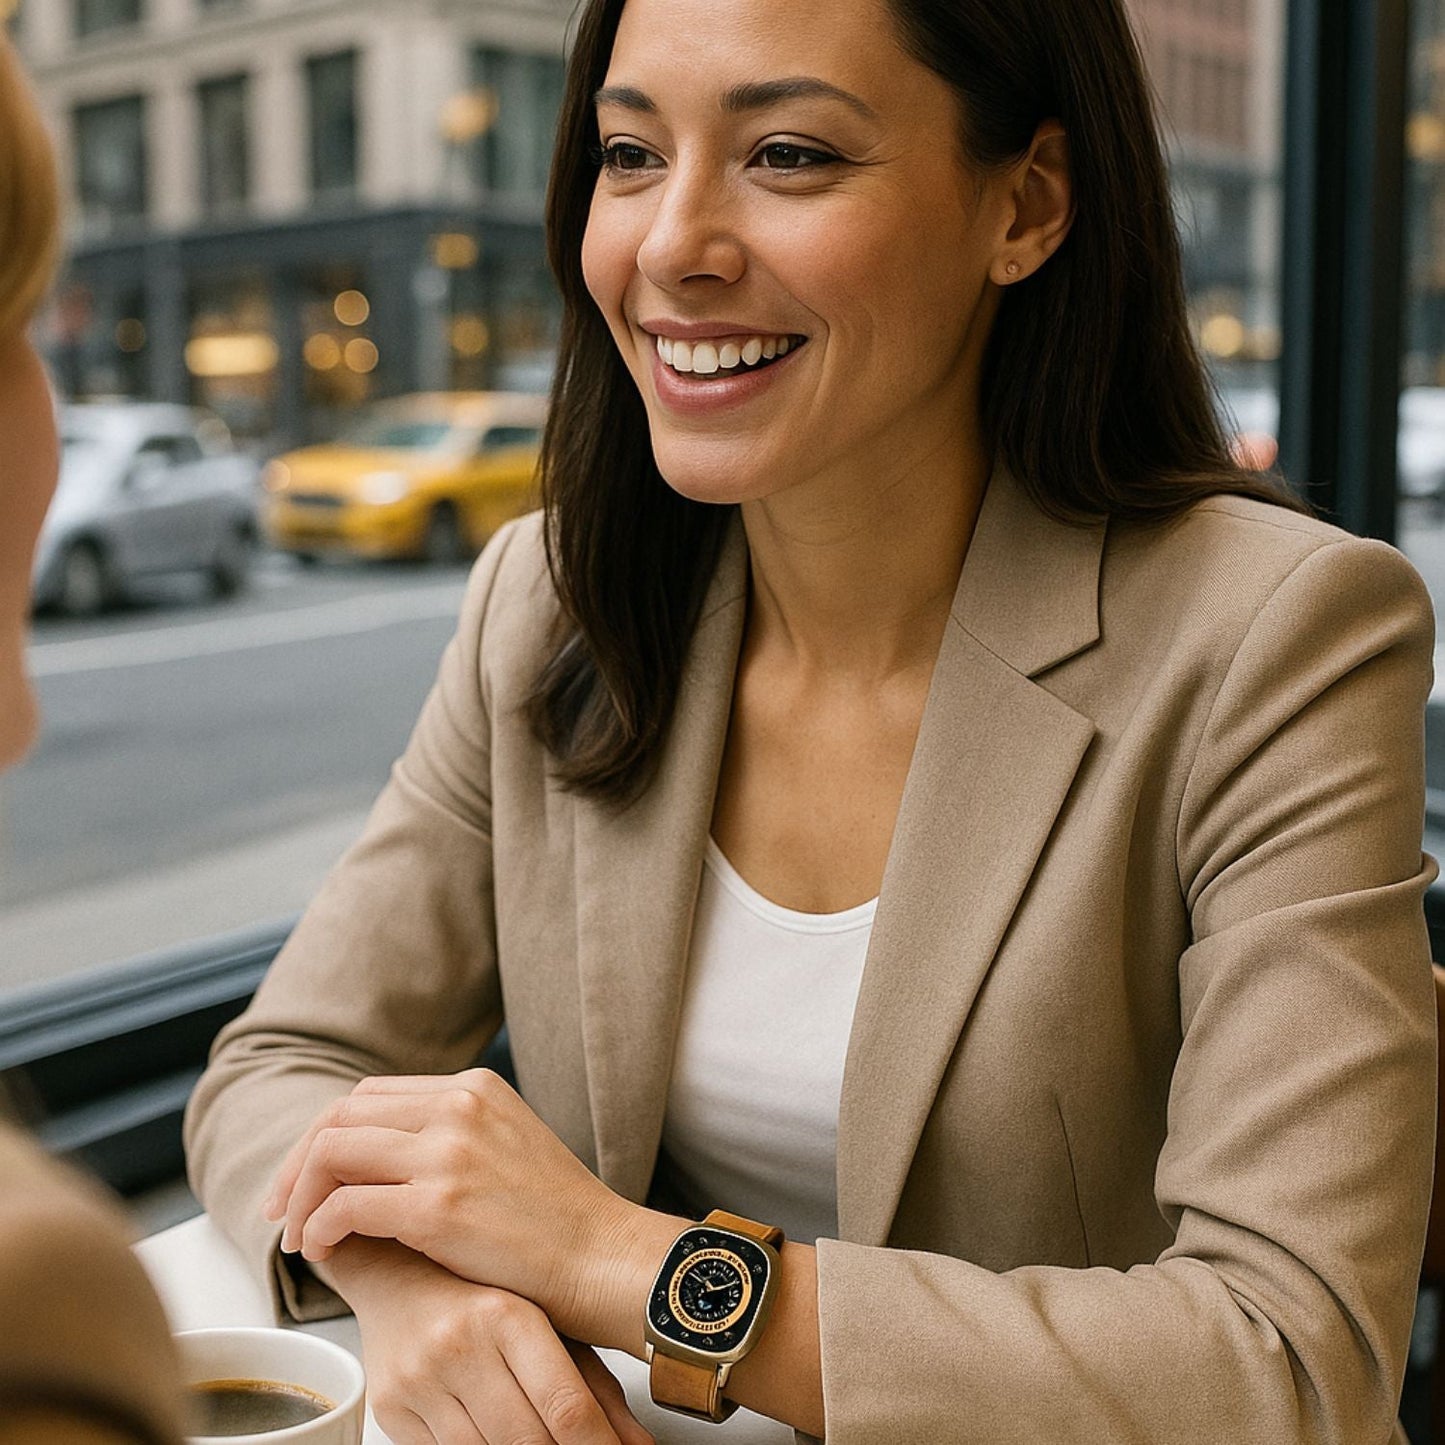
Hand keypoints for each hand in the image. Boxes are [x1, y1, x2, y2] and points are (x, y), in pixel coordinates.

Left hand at [263, 1070, 651, 1339]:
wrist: (603, 1259)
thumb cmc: (555, 1221)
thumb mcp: (504, 1147)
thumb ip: (449, 1137)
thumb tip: (373, 1163)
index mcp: (474, 1087)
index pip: (370, 1095)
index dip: (326, 1136)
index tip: (306, 1179)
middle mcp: (458, 1106)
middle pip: (342, 1114)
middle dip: (299, 1163)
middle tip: (282, 1210)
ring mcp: (449, 1152)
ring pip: (333, 1150)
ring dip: (301, 1196)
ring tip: (298, 1237)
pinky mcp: (439, 1205)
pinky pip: (347, 1204)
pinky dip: (320, 1227)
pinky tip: (322, 1250)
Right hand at [328, 1241, 653, 1444]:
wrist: (395, 1272)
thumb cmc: (482, 1292)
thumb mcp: (547, 1321)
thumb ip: (594, 1385)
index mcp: (507, 1314)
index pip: (565, 1405)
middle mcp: (459, 1345)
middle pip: (527, 1441)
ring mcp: (419, 1380)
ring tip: (545, 1444)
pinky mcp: (390, 1409)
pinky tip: (498, 1440)